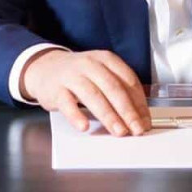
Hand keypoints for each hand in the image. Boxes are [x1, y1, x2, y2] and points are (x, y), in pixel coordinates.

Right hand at [21, 49, 150, 136]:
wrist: (46, 67)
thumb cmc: (79, 74)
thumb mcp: (100, 73)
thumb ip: (118, 89)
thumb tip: (138, 116)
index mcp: (106, 59)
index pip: (128, 80)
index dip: (139, 101)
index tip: (146, 120)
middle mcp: (90, 64)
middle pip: (113, 88)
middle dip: (127, 110)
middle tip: (137, 129)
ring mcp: (72, 76)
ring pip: (93, 96)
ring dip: (108, 115)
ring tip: (119, 131)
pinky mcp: (56, 89)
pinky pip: (67, 103)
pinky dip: (76, 115)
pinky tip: (84, 126)